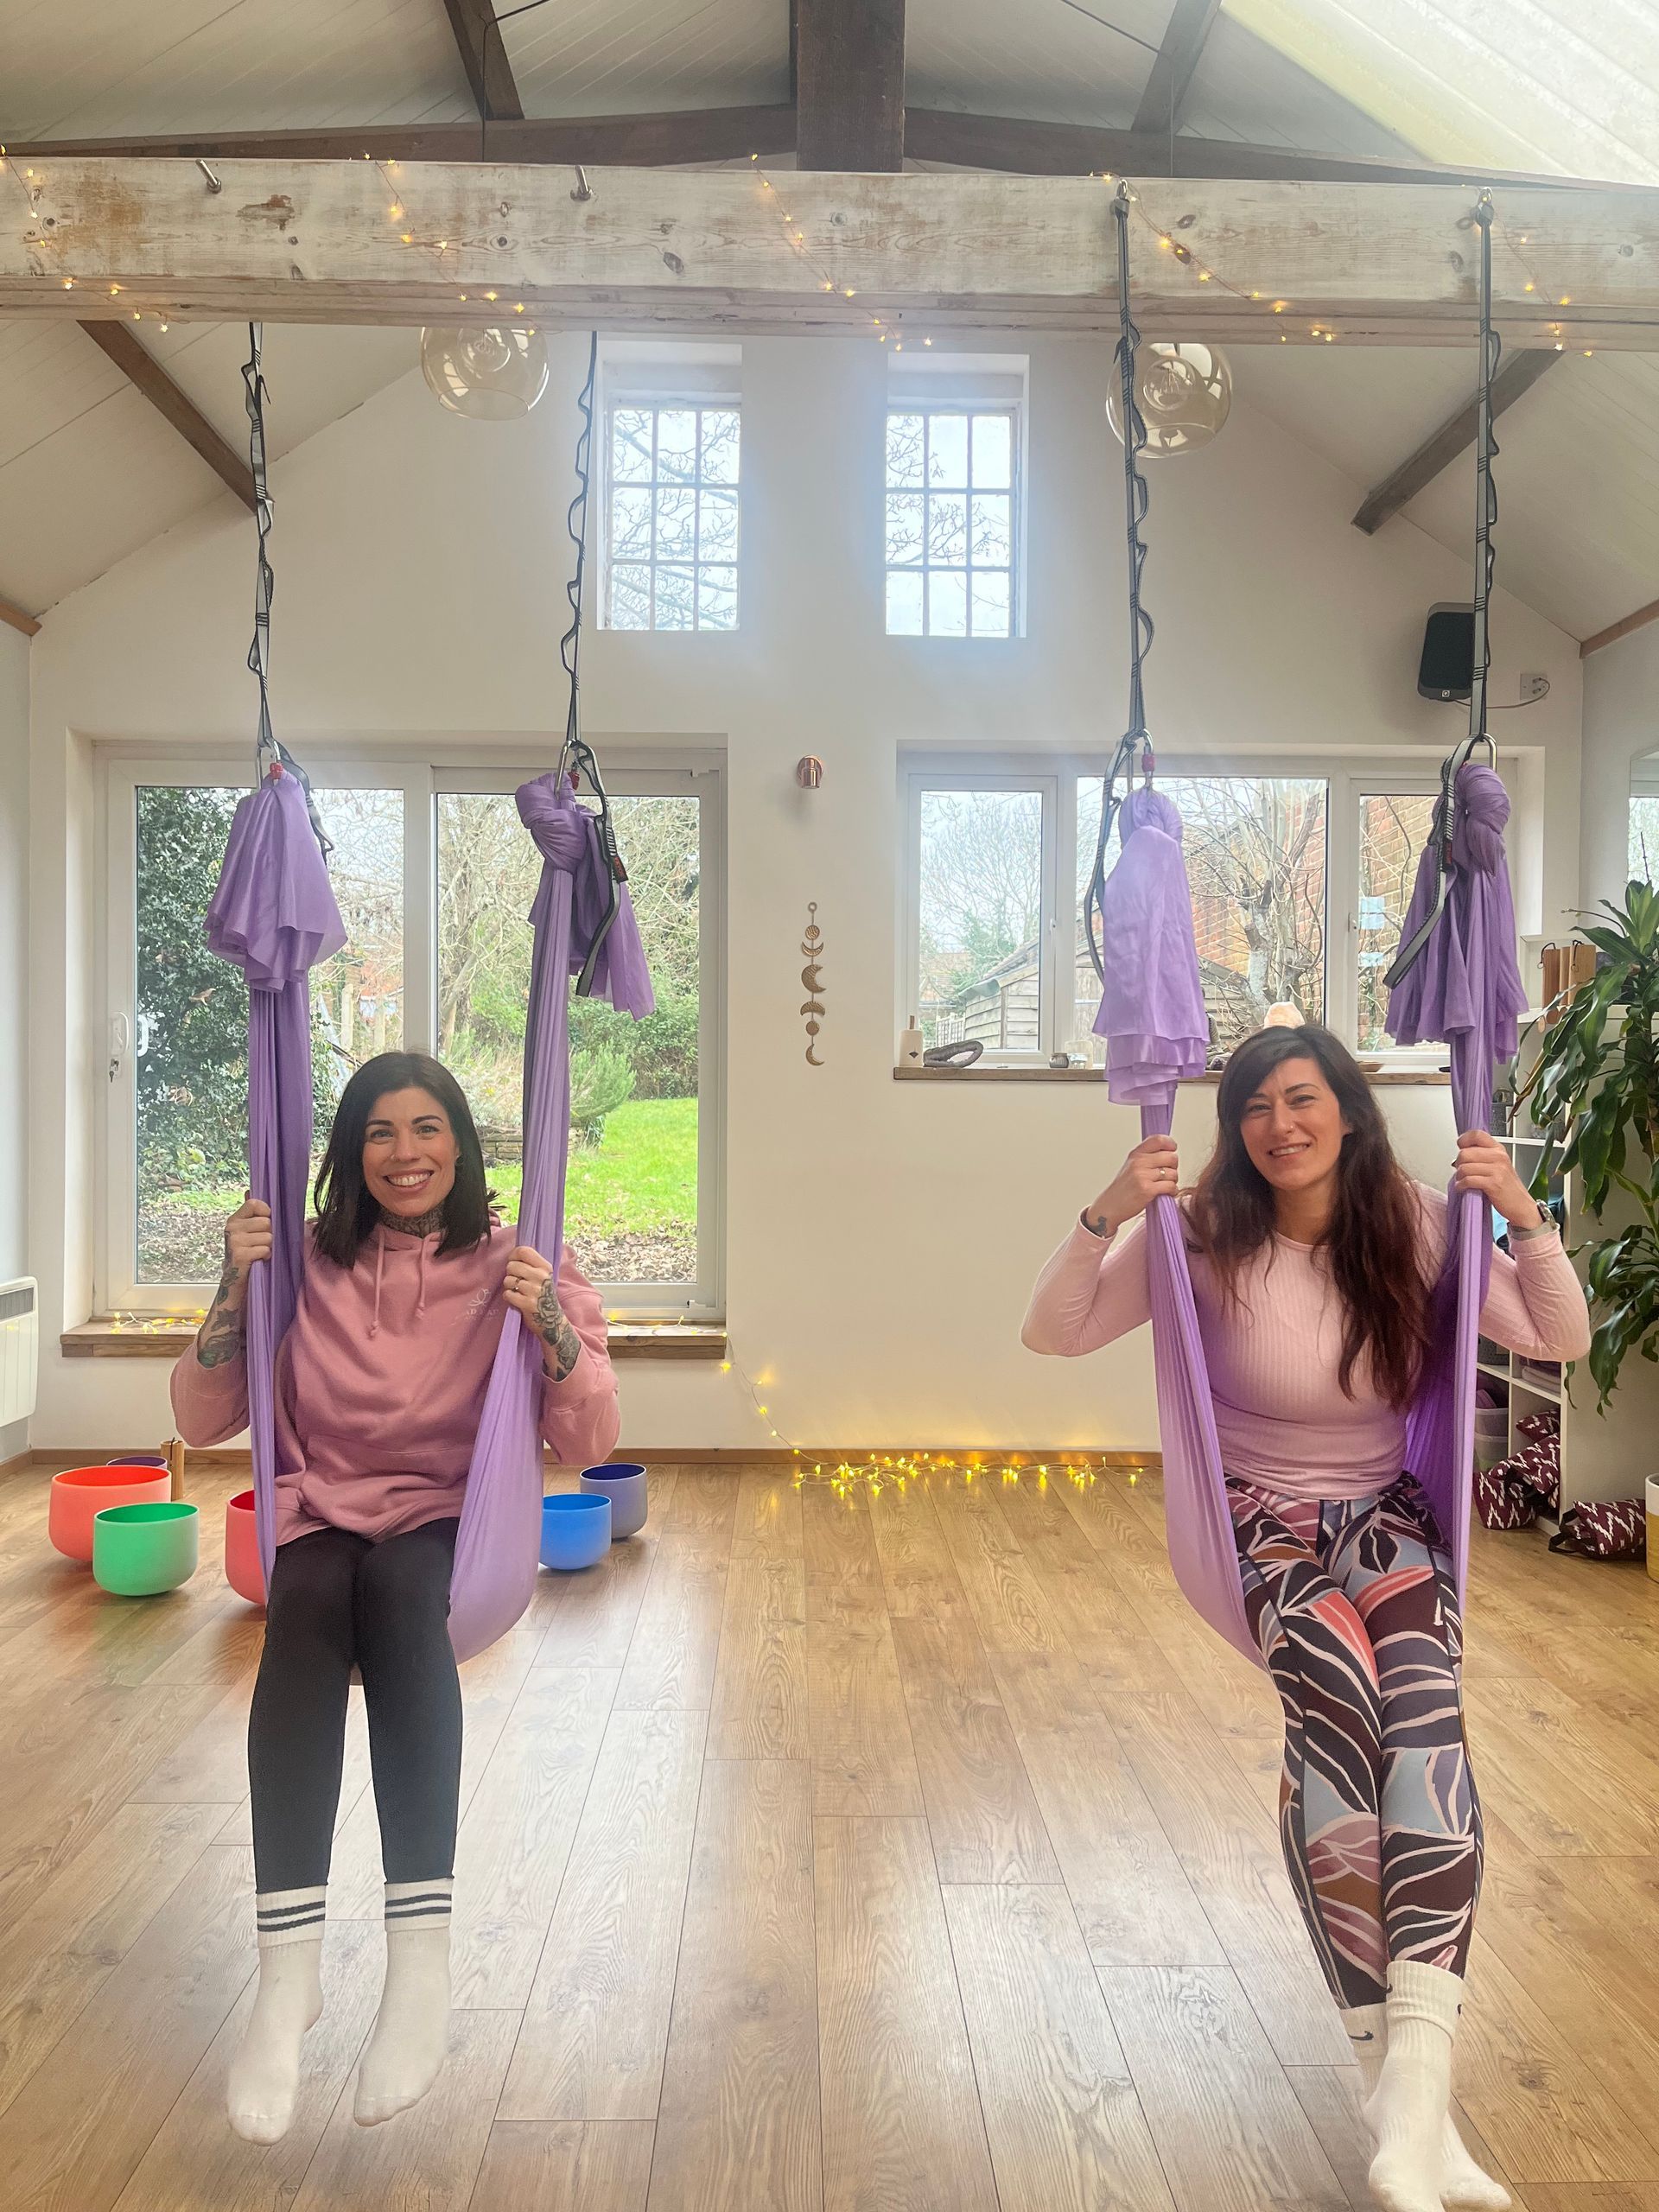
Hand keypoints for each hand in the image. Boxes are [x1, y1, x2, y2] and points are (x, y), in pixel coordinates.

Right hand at [219, 1194, 271, 1308]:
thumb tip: (249, 1190)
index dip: (266, 1212)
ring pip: (269, 1237)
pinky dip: (266, 1257)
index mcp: (234, 1219)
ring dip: (269, 1247)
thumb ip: (250, 1214)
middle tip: (260, 1245)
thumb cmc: (246, 1255)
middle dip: (270, 1235)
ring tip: (259, 1254)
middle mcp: (232, 1228)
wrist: (235, 1283)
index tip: (265, 1223)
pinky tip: (258, 1261)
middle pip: (267, 1222)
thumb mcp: (247, 1232)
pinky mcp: (239, 1255)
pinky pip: (265, 1249)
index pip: (255, 1203)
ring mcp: (234, 1241)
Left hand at [502, 1245, 555, 1327]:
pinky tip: (516, 1299)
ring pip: (508, 1280)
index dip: (513, 1255)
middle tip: (517, 1280)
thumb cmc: (544, 1295)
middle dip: (510, 1273)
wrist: (551, 1319)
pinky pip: (507, 1294)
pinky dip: (509, 1297)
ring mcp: (534, 1290)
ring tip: (518, 1291)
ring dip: (509, 1286)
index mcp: (545, 1266)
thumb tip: (513, 1253)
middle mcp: (541, 1276)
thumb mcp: (544, 1275)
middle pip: (512, 1265)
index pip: (524, 1251)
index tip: (513, 1262)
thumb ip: (532, 1264)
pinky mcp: (527, 1303)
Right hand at [1084, 1135, 1180, 1236]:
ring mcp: (1143, 1176)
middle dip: (1174, 1166)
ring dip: (1173, 1181)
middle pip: (1171, 1157)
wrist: (1110, 1207)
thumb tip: (1168, 1153)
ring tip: (1165, 1185)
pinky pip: (1170, 1186)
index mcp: (1136, 1154)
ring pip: (1173, 1173)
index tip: (1172, 1150)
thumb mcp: (1131, 1166)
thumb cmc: (1122, 1189)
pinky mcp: (1147, 1190)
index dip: (1170, 1144)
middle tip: (1168, 1173)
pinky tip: (1166, 1193)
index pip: (1158, 1140)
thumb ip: (1147, 1157)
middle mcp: (1139, 1162)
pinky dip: (1172, 1191)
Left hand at [1454, 1131, 1542, 1227]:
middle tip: (1461, 1171)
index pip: (1477, 1134)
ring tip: (1462, 1181)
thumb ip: (1483, 1156)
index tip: (1461, 1147)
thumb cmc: (1507, 1188)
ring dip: (1459, 1176)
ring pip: (1464, 1167)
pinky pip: (1468, 1180)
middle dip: (1459, 1163)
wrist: (1521, 1206)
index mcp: (1499, 1150)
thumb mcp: (1498, 1166)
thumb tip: (1461, 1154)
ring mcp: (1497, 1170)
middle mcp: (1498, 1157)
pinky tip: (1463, 1188)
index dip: (1464, 1140)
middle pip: (1465, 1153)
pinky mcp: (1493, 1183)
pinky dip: (1461, 1185)